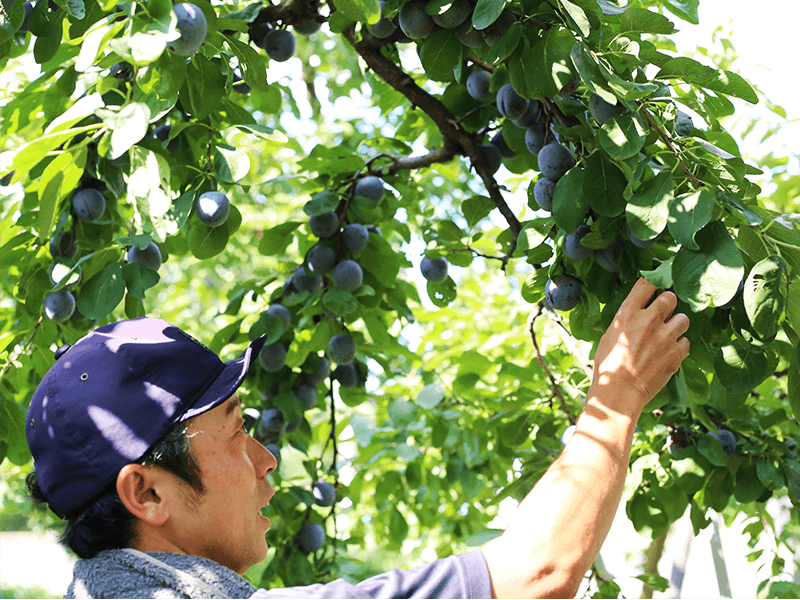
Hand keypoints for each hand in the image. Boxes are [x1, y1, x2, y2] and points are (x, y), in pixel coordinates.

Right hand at [591, 278, 689, 408]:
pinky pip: (686, 341)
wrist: (619, 391)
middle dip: (668, 303)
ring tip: (668, 335)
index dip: (654, 282)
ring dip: (677, 325)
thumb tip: (639, 311)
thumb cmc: (608, 365)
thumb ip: (627, 319)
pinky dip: (679, 346)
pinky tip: (668, 352)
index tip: (656, 285)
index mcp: (627, 313)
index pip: (646, 283)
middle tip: (664, 313)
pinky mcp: (676, 353)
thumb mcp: (610, 334)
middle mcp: (648, 320)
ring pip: (683, 318)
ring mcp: (665, 337)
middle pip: (670, 297)